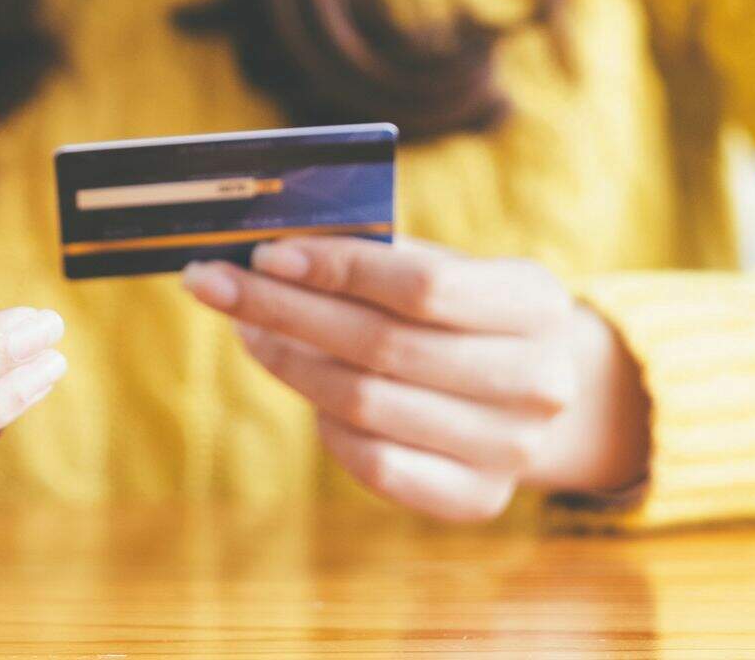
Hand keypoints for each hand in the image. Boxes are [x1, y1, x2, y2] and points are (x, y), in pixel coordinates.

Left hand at [181, 236, 647, 521]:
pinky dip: (326, 422)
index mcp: (536, 302)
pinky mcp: (477, 499)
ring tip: (247, 328)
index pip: (422, 285)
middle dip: (284, 310)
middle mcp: (538, 381)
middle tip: (216, 284)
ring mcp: (512, 449)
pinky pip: (373, 463)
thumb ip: (373, 257)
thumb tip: (271, 254)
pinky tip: (305, 386)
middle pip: (382, 346)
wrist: (532, 391)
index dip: (337, 268)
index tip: (266, 254)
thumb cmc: (463, 313)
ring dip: (288, 361)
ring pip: (365, 404)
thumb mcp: (443, 267)